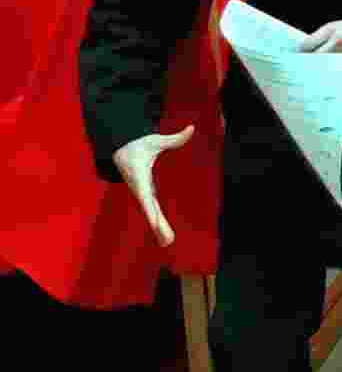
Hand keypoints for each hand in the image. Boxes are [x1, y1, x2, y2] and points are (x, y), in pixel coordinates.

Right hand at [112, 125, 193, 246]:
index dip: (150, 209)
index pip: (145, 196)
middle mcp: (139, 188)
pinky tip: (164, 234)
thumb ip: (175, 138)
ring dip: (158, 228)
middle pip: (149, 209)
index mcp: (139, 177)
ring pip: (150, 212)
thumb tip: (192, 128)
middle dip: (158, 224)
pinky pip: (151, 209)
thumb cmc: (138, 143)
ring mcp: (142, 192)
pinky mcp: (145, 193)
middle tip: (168, 240)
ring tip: (168, 242)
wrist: (120, 148)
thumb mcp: (155, 140)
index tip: (154, 222)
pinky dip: (157, 222)